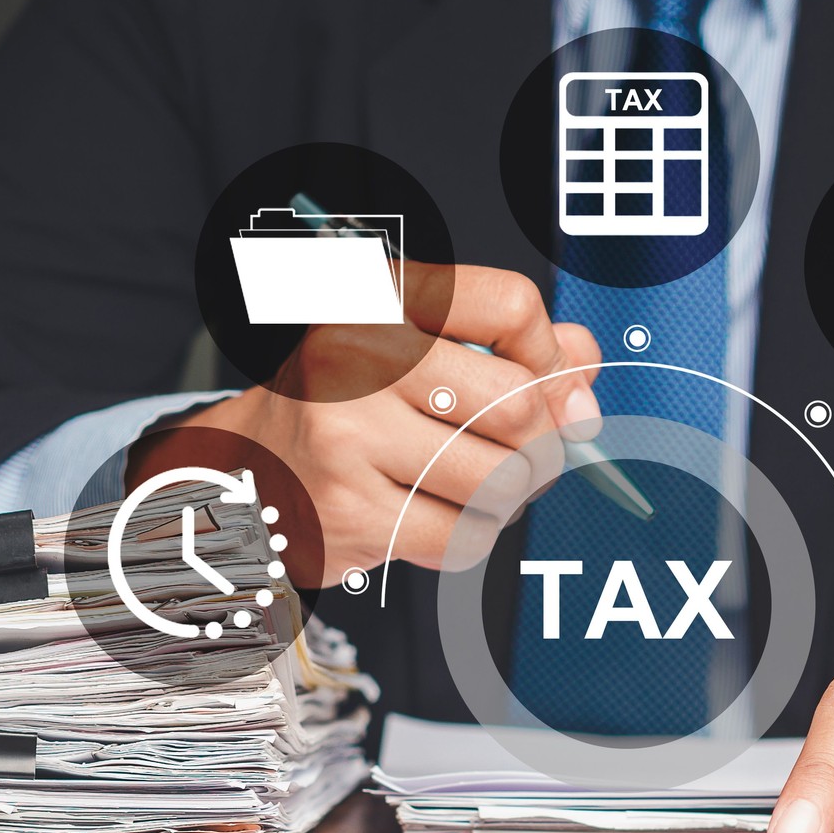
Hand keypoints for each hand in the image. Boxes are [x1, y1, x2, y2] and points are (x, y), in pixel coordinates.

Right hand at [130, 263, 598, 575]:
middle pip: (518, 404)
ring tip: (478, 482)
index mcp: (379, 298)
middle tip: (522, 449)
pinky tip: (443, 514)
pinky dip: (474, 533)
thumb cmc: (348, 403)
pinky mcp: (351, 512)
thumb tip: (585, 381)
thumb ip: (510, 348)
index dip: (550, 351)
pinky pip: (464, 535)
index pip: (509, 305)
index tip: (546, 378)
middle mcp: (355, 356)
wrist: (248, 471)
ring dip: (511, 492)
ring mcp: (348, 437)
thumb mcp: (415, 347)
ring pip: (500, 479)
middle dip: (541, 439)